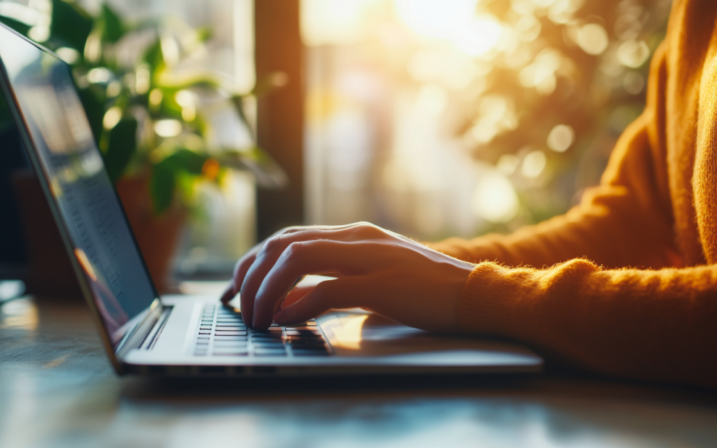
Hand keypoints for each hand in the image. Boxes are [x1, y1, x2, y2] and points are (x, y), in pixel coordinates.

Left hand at [220, 222, 473, 332]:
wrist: (474, 294)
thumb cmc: (424, 292)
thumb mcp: (371, 282)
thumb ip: (331, 284)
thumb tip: (287, 302)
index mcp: (354, 235)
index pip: (288, 237)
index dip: (254, 261)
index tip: (236, 287)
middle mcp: (357, 238)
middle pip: (284, 242)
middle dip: (252, 274)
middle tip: (240, 305)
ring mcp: (370, 257)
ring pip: (297, 258)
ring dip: (268, 288)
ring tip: (258, 317)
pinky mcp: (383, 282)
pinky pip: (327, 288)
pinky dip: (298, 306)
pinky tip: (286, 323)